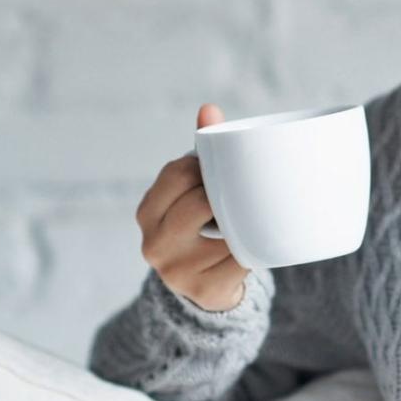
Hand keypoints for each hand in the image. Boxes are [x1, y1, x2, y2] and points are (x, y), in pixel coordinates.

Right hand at [134, 103, 249, 311]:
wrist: (205, 289)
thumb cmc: (201, 225)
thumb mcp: (191, 192)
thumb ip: (201, 154)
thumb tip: (209, 109)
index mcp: (147, 212)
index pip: (178, 173)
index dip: (205, 167)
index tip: (220, 170)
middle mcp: (153, 243)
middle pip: (200, 201)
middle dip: (224, 195)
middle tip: (240, 195)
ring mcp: (177, 272)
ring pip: (226, 230)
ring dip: (243, 223)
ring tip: (247, 221)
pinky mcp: (205, 291)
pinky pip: (242, 259)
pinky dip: (253, 249)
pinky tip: (252, 246)